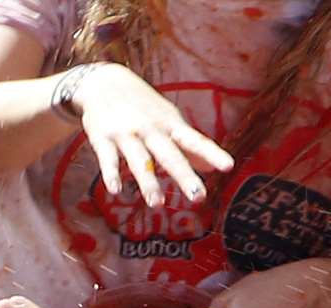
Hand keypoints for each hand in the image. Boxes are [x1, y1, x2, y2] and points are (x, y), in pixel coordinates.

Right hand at [69, 64, 233, 207]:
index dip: (212, 153)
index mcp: (170, 125)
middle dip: (185, 176)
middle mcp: (151, 129)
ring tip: (158, 203)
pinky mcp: (102, 137)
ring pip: (140, 160)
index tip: (228, 167)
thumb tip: (210, 168)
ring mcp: (127, 133)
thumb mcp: (167, 120)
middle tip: (199, 197)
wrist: (102, 80)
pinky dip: (111, 173)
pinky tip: (115, 190)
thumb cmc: (142, 105)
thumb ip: (187, 146)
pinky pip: (108, 158)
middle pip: (170, 155)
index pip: (194, 141)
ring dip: (148, 182)